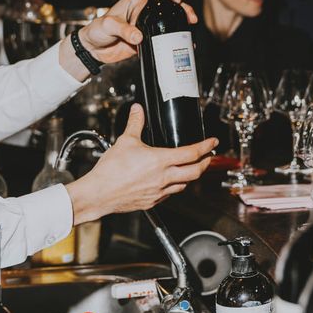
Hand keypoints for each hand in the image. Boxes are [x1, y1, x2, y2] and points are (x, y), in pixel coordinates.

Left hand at [59, 0, 197, 77]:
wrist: (92, 50)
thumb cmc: (96, 30)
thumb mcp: (108, 25)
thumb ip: (123, 29)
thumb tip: (139, 37)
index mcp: (135, 2)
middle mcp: (143, 13)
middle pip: (167, 7)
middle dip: (181, 10)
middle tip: (190, 18)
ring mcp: (146, 27)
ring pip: (167, 24)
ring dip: (179, 27)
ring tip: (188, 34)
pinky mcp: (146, 42)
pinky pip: (162, 41)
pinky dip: (172, 43)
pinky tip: (180, 46)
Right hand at [65, 105, 217, 223]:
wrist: (99, 193)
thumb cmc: (111, 171)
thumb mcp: (126, 141)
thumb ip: (135, 123)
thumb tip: (137, 110)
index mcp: (160, 160)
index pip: (191, 152)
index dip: (206, 146)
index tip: (213, 142)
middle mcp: (163, 178)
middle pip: (195, 172)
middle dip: (205, 163)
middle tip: (209, 157)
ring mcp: (159, 192)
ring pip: (184, 185)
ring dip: (191, 176)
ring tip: (192, 170)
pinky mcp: (152, 202)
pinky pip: (170, 194)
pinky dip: (175, 187)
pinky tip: (170, 183)